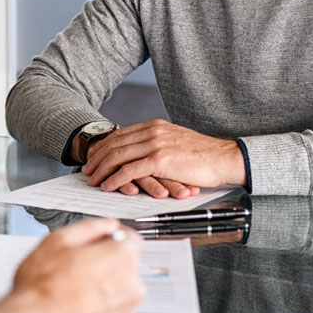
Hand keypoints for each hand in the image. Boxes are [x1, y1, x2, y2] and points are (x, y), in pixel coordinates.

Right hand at [4, 219, 144, 312]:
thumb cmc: (42, 287)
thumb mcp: (58, 240)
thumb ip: (89, 227)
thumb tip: (105, 225)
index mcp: (120, 258)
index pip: (132, 238)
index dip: (113, 236)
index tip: (102, 239)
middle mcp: (131, 285)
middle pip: (126, 264)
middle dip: (107, 260)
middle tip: (80, 263)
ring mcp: (126, 310)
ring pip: (120, 287)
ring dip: (105, 283)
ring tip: (76, 286)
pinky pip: (115, 308)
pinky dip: (102, 304)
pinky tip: (80, 301)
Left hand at [82, 119, 245, 195]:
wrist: (225, 158)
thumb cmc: (205, 156)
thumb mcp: (176, 143)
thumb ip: (158, 144)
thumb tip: (143, 153)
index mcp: (155, 126)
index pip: (120, 134)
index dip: (103, 146)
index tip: (94, 157)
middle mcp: (152, 131)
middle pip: (114, 143)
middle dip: (97, 158)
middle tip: (86, 171)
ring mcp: (155, 144)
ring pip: (117, 156)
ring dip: (101, 169)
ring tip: (92, 180)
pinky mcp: (160, 160)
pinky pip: (129, 170)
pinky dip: (114, 179)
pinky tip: (107, 186)